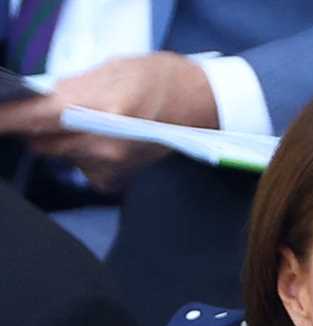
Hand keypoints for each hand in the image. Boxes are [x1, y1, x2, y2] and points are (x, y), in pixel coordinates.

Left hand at [0, 52, 217, 191]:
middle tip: (62, 108)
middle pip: (43, 142)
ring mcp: (112, 163)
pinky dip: (85, 157)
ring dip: (65, 140)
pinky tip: (106, 142)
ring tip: (96, 120)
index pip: (35, 119)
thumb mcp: (109, 70)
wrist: (201, 102)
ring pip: (61, 155)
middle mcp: (103, 143)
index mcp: (98, 108)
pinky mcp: (119, 175)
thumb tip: (36, 99)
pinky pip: (84, 170)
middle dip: (41, 127)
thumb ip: (70, 88)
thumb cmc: (160, 79)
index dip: (7, 121)